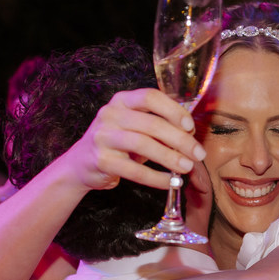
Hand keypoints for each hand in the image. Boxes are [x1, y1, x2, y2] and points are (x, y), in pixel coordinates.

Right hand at [60, 88, 205, 193]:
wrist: (80, 164)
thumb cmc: (116, 143)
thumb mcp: (134, 126)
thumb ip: (158, 125)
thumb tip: (190, 134)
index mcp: (122, 100)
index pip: (150, 97)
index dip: (173, 110)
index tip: (190, 126)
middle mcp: (110, 114)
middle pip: (151, 123)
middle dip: (179, 139)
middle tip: (198, 153)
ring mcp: (103, 137)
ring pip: (143, 144)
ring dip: (169, 157)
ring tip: (187, 167)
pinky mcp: (101, 160)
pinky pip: (134, 170)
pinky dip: (155, 177)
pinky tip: (169, 182)